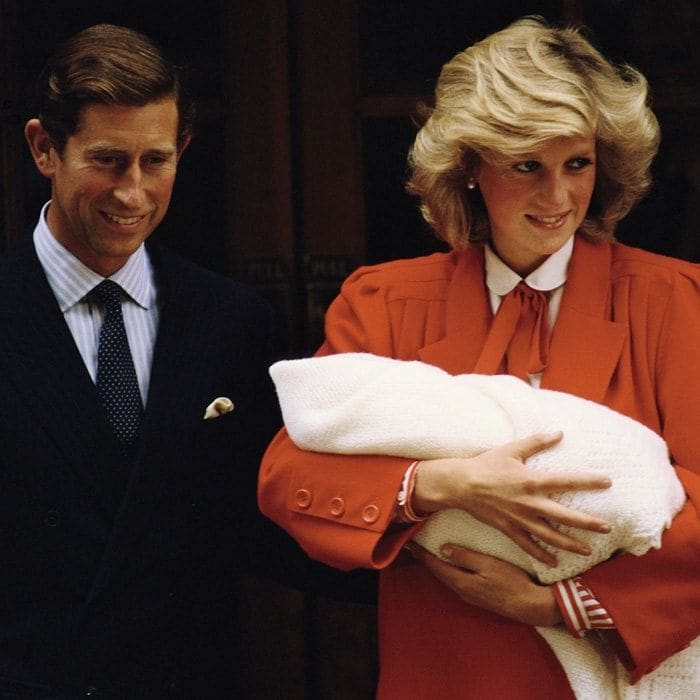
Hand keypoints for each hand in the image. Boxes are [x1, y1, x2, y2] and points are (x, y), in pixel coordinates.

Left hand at [407, 541, 561, 626]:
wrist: (531, 607)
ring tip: (426, 554)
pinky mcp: (479, 597)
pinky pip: (456, 581)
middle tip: (412, 547)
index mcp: (461, 582)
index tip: (409, 543)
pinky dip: (447, 571)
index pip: (435, 565)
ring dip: (435, 565)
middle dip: (424, 559)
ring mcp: (471, 596)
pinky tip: (449, 566)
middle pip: (438, 572)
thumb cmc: (512, 583)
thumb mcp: (488, 564)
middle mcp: (462, 591)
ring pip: (446, 578)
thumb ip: (465, 557)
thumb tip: (443, 549)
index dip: (421, 554)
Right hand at [412, 432, 611, 565]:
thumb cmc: (486, 464)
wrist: (460, 484)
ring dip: (570, 544)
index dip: (588, 481)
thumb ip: (537, 441)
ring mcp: (519, 519)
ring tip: (588, 550)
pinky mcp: (508, 528)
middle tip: (607, 528)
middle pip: (564, 516)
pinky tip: (554, 561)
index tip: (608, 482)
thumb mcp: (512, 449)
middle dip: (588, 523)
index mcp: (532, 481)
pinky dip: (541, 554)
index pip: (567, 481)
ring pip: (550, 536)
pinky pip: (528, 545)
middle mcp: (529, 503)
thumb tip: (559, 432)